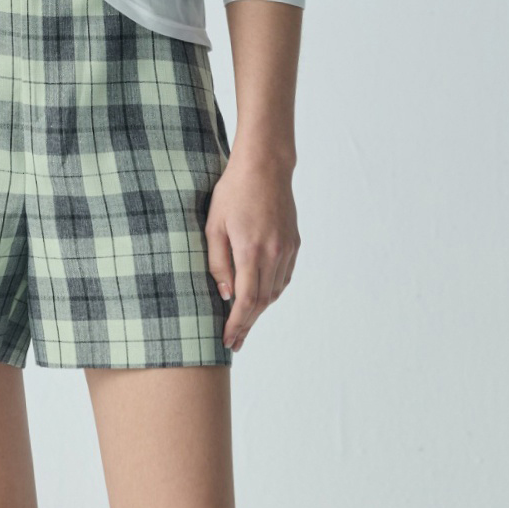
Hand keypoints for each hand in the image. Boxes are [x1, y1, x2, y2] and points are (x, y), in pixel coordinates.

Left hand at [205, 144, 299, 352]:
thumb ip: (217, 263)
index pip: (246, 301)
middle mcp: (274, 254)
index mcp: (251, 251)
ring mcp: (287, 249)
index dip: (237, 324)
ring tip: (244, 323)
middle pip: (262, 302)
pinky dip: (272, 292)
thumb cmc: (232, 191)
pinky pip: (284, 277)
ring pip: (275, 291)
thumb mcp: (214, 225)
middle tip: (235, 341)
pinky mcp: (294, 243)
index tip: (227, 340)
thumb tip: (226, 295)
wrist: (265, 166)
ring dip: (260, 310)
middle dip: (247, 324)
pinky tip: (260, 297)